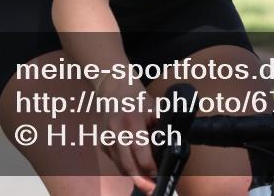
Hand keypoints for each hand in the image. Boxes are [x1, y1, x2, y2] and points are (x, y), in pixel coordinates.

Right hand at [95, 75, 159, 194]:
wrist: (114, 87)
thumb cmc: (138, 98)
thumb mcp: (154, 108)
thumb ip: (162, 126)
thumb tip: (172, 146)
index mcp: (132, 121)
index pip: (141, 152)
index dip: (150, 168)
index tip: (159, 176)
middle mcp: (116, 131)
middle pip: (128, 165)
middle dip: (141, 180)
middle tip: (152, 190)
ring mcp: (106, 138)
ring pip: (120, 165)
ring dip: (133, 177)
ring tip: (146, 184)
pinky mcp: (102, 142)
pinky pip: (115, 160)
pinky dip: (125, 167)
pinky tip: (135, 170)